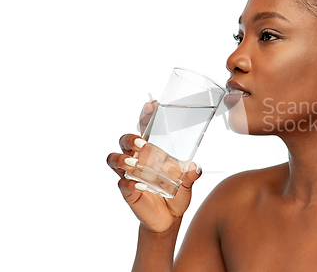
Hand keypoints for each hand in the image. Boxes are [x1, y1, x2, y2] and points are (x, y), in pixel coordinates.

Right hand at [107, 104, 201, 232]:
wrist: (169, 219)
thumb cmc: (176, 195)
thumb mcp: (187, 184)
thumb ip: (191, 175)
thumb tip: (195, 167)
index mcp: (151, 152)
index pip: (145, 129)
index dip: (145, 116)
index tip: (151, 105)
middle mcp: (137, 160)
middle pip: (124, 141)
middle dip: (130, 138)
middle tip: (142, 144)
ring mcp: (130, 175)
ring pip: (114, 159)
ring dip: (122, 158)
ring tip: (134, 163)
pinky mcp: (128, 191)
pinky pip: (122, 184)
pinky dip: (130, 183)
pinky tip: (140, 185)